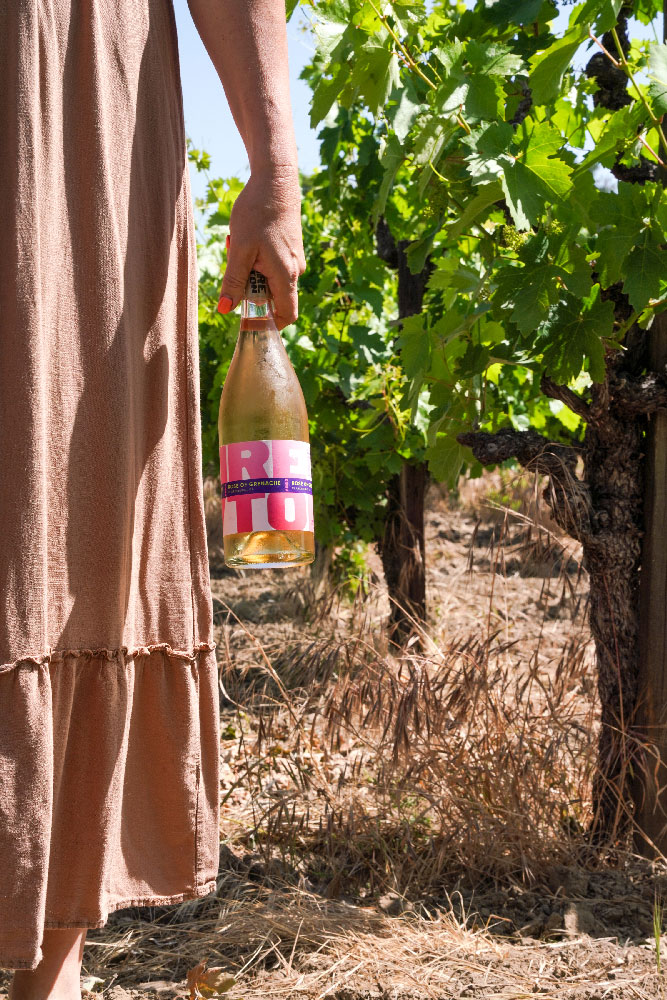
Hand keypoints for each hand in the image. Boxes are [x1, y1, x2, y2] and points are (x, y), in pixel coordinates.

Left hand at [217, 166, 305, 328]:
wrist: (275, 180)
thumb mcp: (240, 250)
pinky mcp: (289, 250)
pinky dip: (257, 260)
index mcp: (286, 275)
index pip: (286, 315)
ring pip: (270, 279)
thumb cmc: (258, 212)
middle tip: (236, 262)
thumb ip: (234, 282)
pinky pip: (272, 266)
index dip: (269, 323)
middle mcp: (295, 271)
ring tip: (241, 245)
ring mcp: (294, 260)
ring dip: (251, 270)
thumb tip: (226, 310)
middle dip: (251, 289)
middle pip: (273, 297)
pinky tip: (249, 239)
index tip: (248, 320)